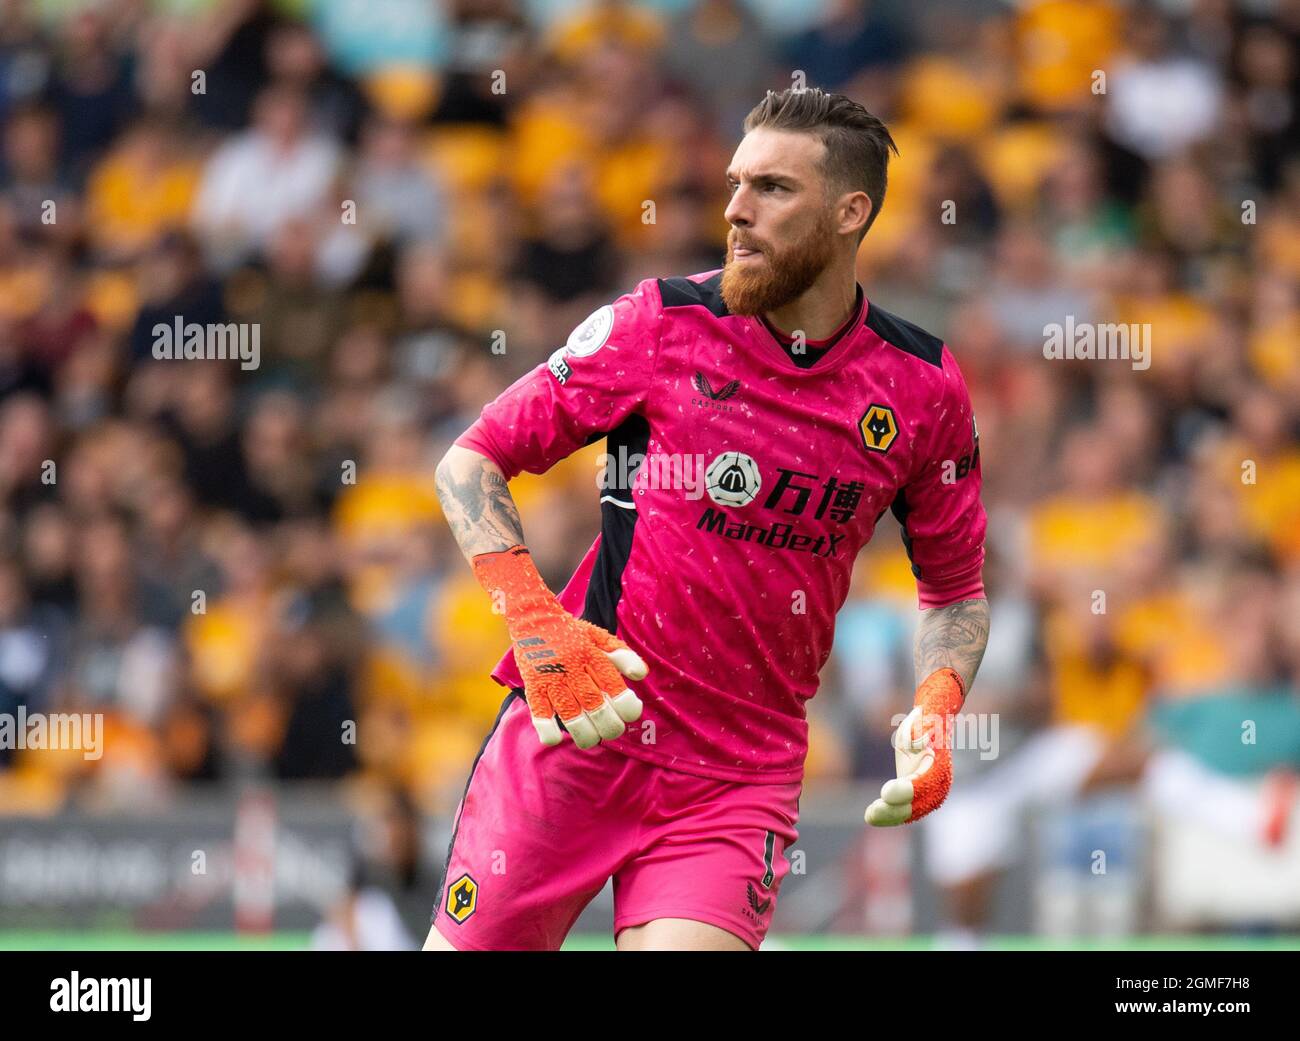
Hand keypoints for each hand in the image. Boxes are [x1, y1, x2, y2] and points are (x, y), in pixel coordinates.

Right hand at [473, 546, 648, 747]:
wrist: (532, 617)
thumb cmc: (571, 632)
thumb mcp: (598, 637)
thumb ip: (621, 655)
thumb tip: (642, 674)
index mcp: (591, 654)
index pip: (612, 684)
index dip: (625, 704)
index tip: (631, 712)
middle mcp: (572, 666)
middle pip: (593, 703)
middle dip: (608, 724)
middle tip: (614, 730)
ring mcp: (551, 677)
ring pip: (569, 712)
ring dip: (583, 732)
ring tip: (591, 739)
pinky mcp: (533, 685)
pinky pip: (538, 710)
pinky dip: (545, 727)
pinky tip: (554, 738)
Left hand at [865, 668, 963, 825]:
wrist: (932, 726)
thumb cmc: (923, 721)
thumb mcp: (919, 720)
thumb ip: (919, 727)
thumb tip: (918, 736)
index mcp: (938, 760)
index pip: (924, 782)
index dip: (906, 792)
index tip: (885, 793)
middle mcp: (938, 779)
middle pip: (918, 802)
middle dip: (895, 810)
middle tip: (871, 813)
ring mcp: (932, 790)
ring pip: (912, 810)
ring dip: (890, 816)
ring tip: (869, 816)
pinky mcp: (920, 795)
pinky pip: (907, 809)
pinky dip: (890, 815)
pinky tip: (872, 816)